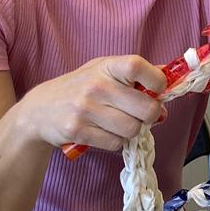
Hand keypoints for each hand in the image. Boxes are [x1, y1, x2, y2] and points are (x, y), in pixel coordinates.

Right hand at [19, 55, 166, 151]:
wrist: (39, 110)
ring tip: (120, 124)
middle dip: (150, 116)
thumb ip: (135, 73)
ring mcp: (86, 109)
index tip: (157, 90)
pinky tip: (105, 133)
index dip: (156, 80)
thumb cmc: (79, 88)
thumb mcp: (104, 71)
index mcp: (106, 66)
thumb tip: (171, 76)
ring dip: (132, 131)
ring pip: (133, 130)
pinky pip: (116, 144)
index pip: (138, 66)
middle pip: (146, 108)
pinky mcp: (79, 131)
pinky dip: (116, 142)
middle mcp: (96, 86)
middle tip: (140, 114)